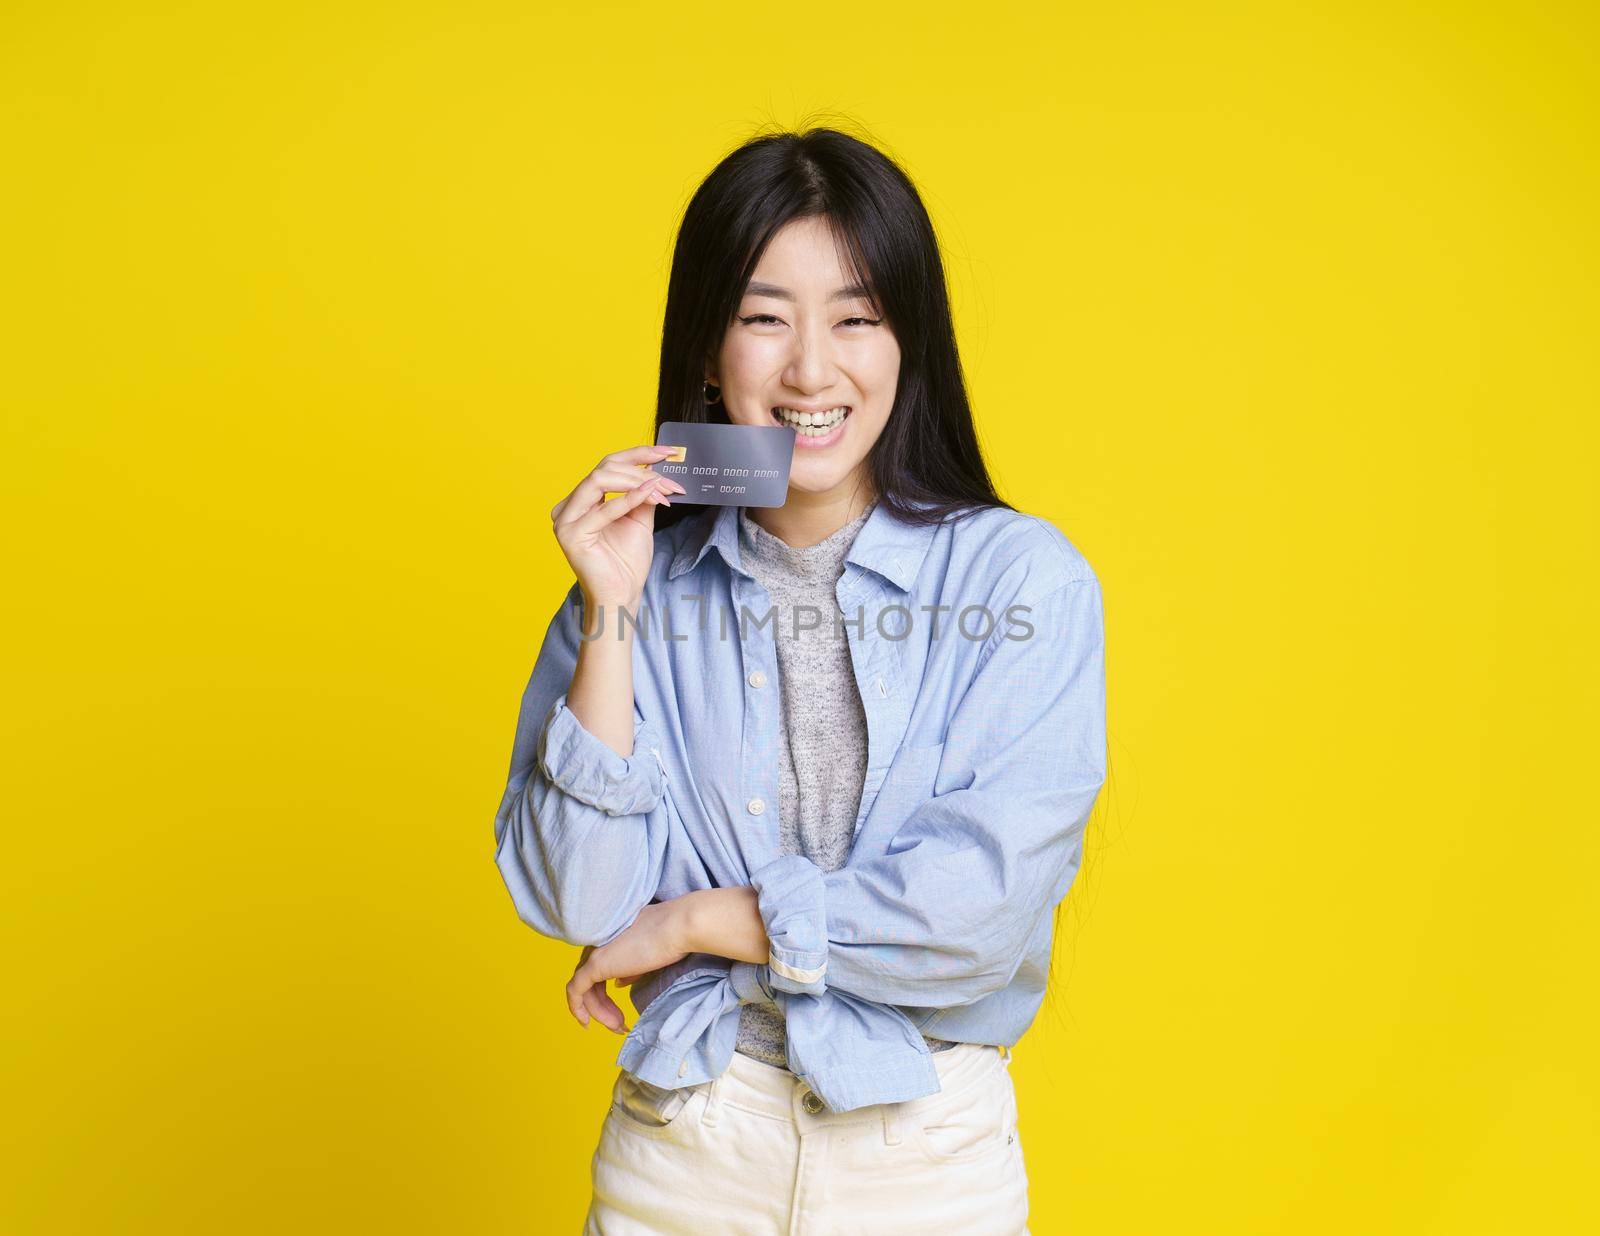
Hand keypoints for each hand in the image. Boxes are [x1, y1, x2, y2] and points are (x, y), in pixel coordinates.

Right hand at [550, 443, 688, 608]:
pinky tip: (650, 494)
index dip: (638, 455)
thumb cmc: (627, 562)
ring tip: (664, 492)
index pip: (608, 466)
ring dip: (637, 482)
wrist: (622, 596)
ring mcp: (565, 520)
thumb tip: (655, 470)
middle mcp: (568, 506)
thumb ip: (642, 494)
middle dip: (641, 469)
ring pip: (599, 480)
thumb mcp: (639, 519)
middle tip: (670, 480)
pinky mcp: (570, 534)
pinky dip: (628, 498)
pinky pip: (603, 509)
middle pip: (604, 468)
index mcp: (581, 500)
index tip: (667, 452)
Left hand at [566, 899, 695, 1033]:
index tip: (619, 1014)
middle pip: (590, 982)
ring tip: (618, 1027)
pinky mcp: (596, 963)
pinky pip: (576, 990)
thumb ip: (629, 970)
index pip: (597, 972)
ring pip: (584, 989)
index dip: (604, 996)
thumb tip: (618, 983)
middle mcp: (597, 942)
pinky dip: (577, 1008)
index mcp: (608, 938)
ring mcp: (595, 952)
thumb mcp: (646, 956)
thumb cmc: (671, 938)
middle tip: (621, 1026)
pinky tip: (585, 1023)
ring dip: (599, 1013)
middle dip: (603, 1008)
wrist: (678, 928)